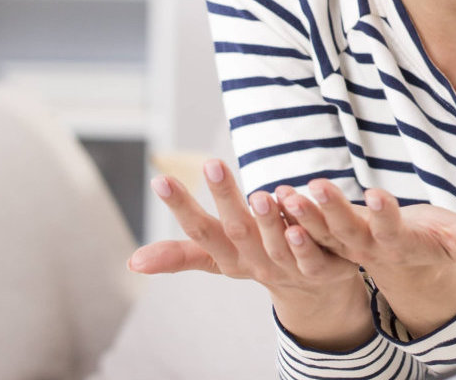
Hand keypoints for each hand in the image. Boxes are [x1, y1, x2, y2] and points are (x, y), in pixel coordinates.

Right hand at [128, 159, 359, 295]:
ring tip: (257, 193)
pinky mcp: (323, 270)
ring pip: (275, 243)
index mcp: (228, 256)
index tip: (160, 179)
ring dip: (266, 220)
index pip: (200, 231)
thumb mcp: (219, 258)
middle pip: (237, 231)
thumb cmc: (257, 260)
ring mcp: (289, 268)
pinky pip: (313, 255)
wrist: (315, 292)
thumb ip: (180, 255)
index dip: (182, 207)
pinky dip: (306, 237)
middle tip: (212, 163)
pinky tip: (302, 216)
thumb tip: (131, 264)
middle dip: (224, 199)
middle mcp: (255, 263)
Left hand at [277, 178, 455, 273]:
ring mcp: (346, 244)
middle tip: (316, 187)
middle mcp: (369, 248)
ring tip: (285, 193)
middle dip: (332, 211)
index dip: (385, 215)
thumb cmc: (432, 240)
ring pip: (322, 231)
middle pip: (349, 232)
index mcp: (400, 245)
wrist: (406, 260)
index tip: (376, 195)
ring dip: (303, 214)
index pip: (392, 230)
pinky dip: (290, 213)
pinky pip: (307, 227)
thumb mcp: (455, 241)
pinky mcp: (330, 237)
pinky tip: (274, 193)